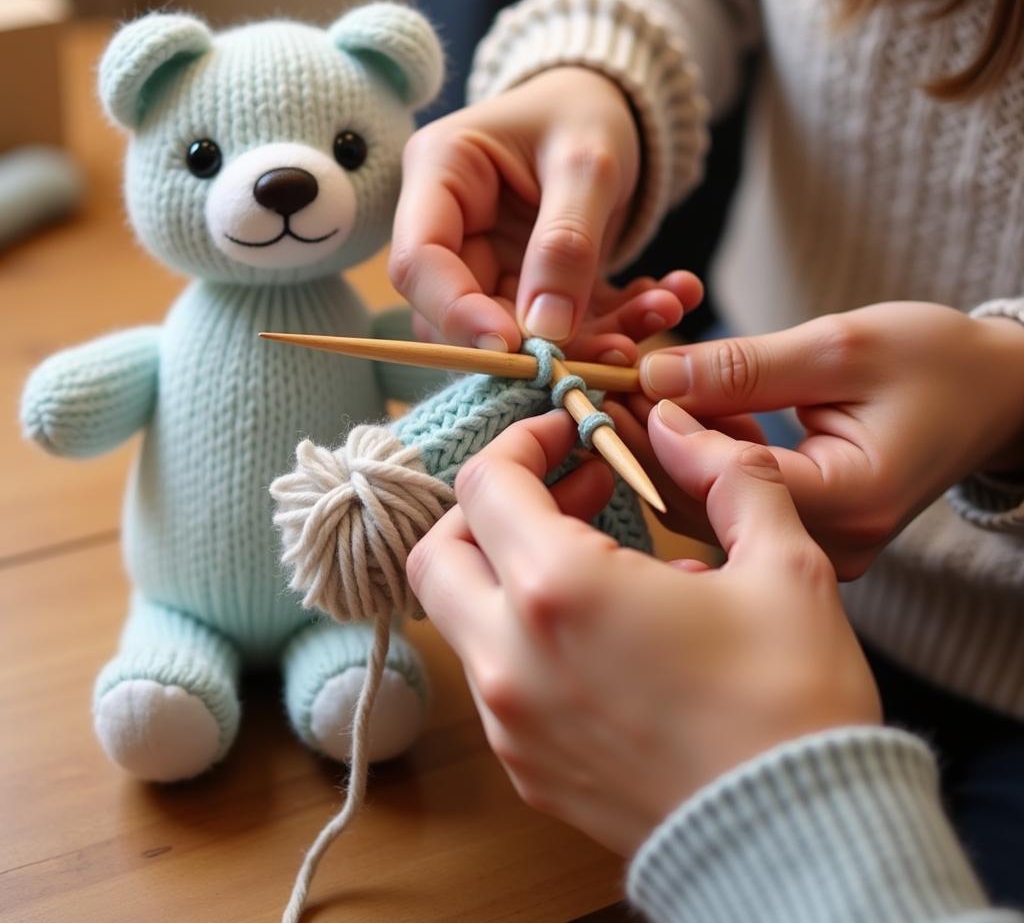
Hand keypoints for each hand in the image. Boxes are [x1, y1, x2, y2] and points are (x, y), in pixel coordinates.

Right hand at [390, 66, 699, 361]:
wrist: (609, 110)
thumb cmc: (586, 111)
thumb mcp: (588, 162)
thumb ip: (567, 242)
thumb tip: (547, 331)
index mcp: (439, 174)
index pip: (419, 262)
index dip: (456, 314)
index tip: (516, 347)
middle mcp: (452, 228)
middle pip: (465, 311)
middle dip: (537, 342)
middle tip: (615, 347)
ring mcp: (487, 262)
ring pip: (516, 332)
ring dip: (589, 340)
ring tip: (658, 314)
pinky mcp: (526, 288)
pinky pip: (560, 327)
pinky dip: (614, 323)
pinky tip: (663, 301)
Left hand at [407, 409, 879, 856]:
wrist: (798, 848)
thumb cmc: (793, 704)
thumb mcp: (786, 565)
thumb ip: (730, 476)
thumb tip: (683, 431)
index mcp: (560, 591)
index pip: (486, 484)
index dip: (522, 442)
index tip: (568, 433)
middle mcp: (510, 657)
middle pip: (439, 551)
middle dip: (489, 508)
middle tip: (565, 490)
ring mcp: (510, 721)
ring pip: (459, 617)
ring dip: (505, 569)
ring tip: (596, 556)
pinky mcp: (525, 767)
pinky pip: (496, 676)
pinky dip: (524, 633)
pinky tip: (605, 630)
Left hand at [635, 302, 1023, 576]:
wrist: (993, 397)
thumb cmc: (937, 364)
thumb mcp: (842, 349)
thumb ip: (746, 367)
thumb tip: (654, 375)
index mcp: (850, 504)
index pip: (726, 479)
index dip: (662, 431)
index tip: (625, 380)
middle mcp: (828, 545)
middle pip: (701, 502)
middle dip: (648, 439)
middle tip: (607, 383)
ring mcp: (813, 548)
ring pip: (704, 505)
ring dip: (664, 445)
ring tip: (632, 388)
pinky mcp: (800, 534)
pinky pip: (726, 503)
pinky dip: (696, 456)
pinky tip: (674, 410)